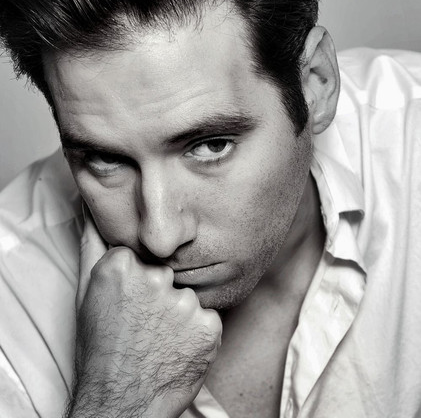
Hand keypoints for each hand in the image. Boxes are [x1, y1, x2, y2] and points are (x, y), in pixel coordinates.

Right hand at [66, 213, 221, 417]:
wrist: (120, 405)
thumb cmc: (101, 349)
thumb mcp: (87, 292)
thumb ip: (92, 243)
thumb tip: (91, 208)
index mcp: (123, 264)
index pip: (145, 253)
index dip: (141, 279)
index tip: (132, 301)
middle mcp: (155, 277)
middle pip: (169, 272)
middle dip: (161, 293)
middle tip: (146, 324)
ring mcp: (184, 302)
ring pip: (189, 295)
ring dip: (181, 314)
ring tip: (160, 339)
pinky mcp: (209, 326)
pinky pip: (209, 317)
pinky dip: (199, 333)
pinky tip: (179, 348)